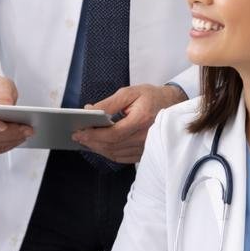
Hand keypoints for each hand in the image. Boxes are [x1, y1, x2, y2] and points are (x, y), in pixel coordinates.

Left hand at [70, 83, 185, 163]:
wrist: (172, 105)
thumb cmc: (150, 96)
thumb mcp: (130, 93)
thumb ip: (109, 103)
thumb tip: (89, 111)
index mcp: (142, 120)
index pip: (113, 134)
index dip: (94, 135)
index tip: (79, 132)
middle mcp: (146, 137)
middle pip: (112, 146)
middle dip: (92, 142)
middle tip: (77, 136)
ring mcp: (146, 147)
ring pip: (116, 154)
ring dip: (98, 148)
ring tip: (85, 141)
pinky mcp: (144, 152)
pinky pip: (123, 158)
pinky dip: (108, 153)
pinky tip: (98, 146)